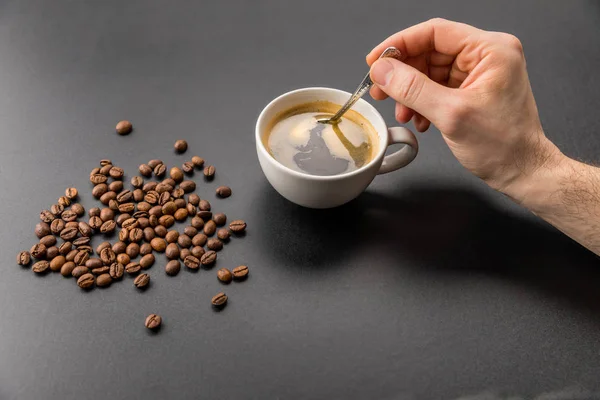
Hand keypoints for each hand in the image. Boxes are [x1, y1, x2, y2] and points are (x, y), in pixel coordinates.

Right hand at [367, 18, 563, 196]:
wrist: (521, 171)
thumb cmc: (504, 146)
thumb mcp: (451, 115)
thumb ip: (413, 89)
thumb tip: (383, 71)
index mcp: (491, 50)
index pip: (435, 32)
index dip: (400, 44)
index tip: (376, 60)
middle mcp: (487, 56)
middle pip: (430, 51)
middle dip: (403, 74)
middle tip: (380, 89)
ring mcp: (480, 73)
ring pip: (430, 71)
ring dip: (411, 92)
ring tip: (403, 113)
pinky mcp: (472, 90)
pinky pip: (437, 86)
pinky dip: (422, 101)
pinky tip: (418, 119)